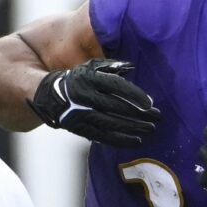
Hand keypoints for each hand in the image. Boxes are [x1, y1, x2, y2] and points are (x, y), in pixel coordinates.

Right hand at [29, 59, 159, 147]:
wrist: (49, 95)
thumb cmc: (77, 78)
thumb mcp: (91, 67)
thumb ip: (112, 66)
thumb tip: (132, 66)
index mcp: (90, 79)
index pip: (116, 87)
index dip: (134, 95)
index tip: (150, 103)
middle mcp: (86, 97)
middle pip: (117, 107)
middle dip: (139, 113)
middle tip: (158, 117)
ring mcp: (82, 114)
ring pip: (112, 123)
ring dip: (134, 127)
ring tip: (151, 129)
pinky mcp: (80, 128)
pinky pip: (103, 136)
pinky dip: (121, 139)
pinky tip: (137, 140)